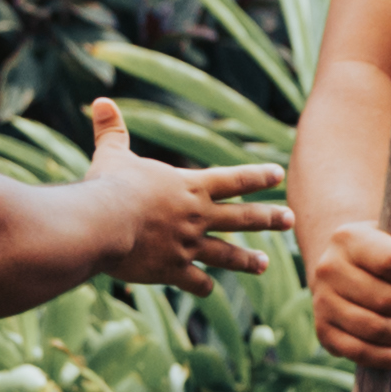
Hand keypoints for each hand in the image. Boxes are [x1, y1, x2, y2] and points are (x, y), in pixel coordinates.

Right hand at [79, 103, 286, 288]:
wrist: (102, 225)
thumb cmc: (107, 187)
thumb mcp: (112, 155)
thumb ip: (112, 131)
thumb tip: (99, 101)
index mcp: (189, 187)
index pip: (233, 179)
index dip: (258, 176)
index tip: (279, 174)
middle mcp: (196, 216)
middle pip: (241, 217)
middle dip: (269, 218)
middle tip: (291, 219)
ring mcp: (187, 245)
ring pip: (225, 254)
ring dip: (246, 260)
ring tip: (263, 265)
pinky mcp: (172, 270)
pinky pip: (194, 281)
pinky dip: (202, 286)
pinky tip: (208, 290)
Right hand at [306, 209, 390, 368]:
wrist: (346, 268)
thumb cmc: (386, 253)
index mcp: (348, 239)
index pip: (390, 262)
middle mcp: (328, 268)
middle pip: (385, 299)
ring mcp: (321, 301)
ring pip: (373, 328)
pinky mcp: (323, 330)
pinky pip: (358, 352)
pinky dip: (386, 358)